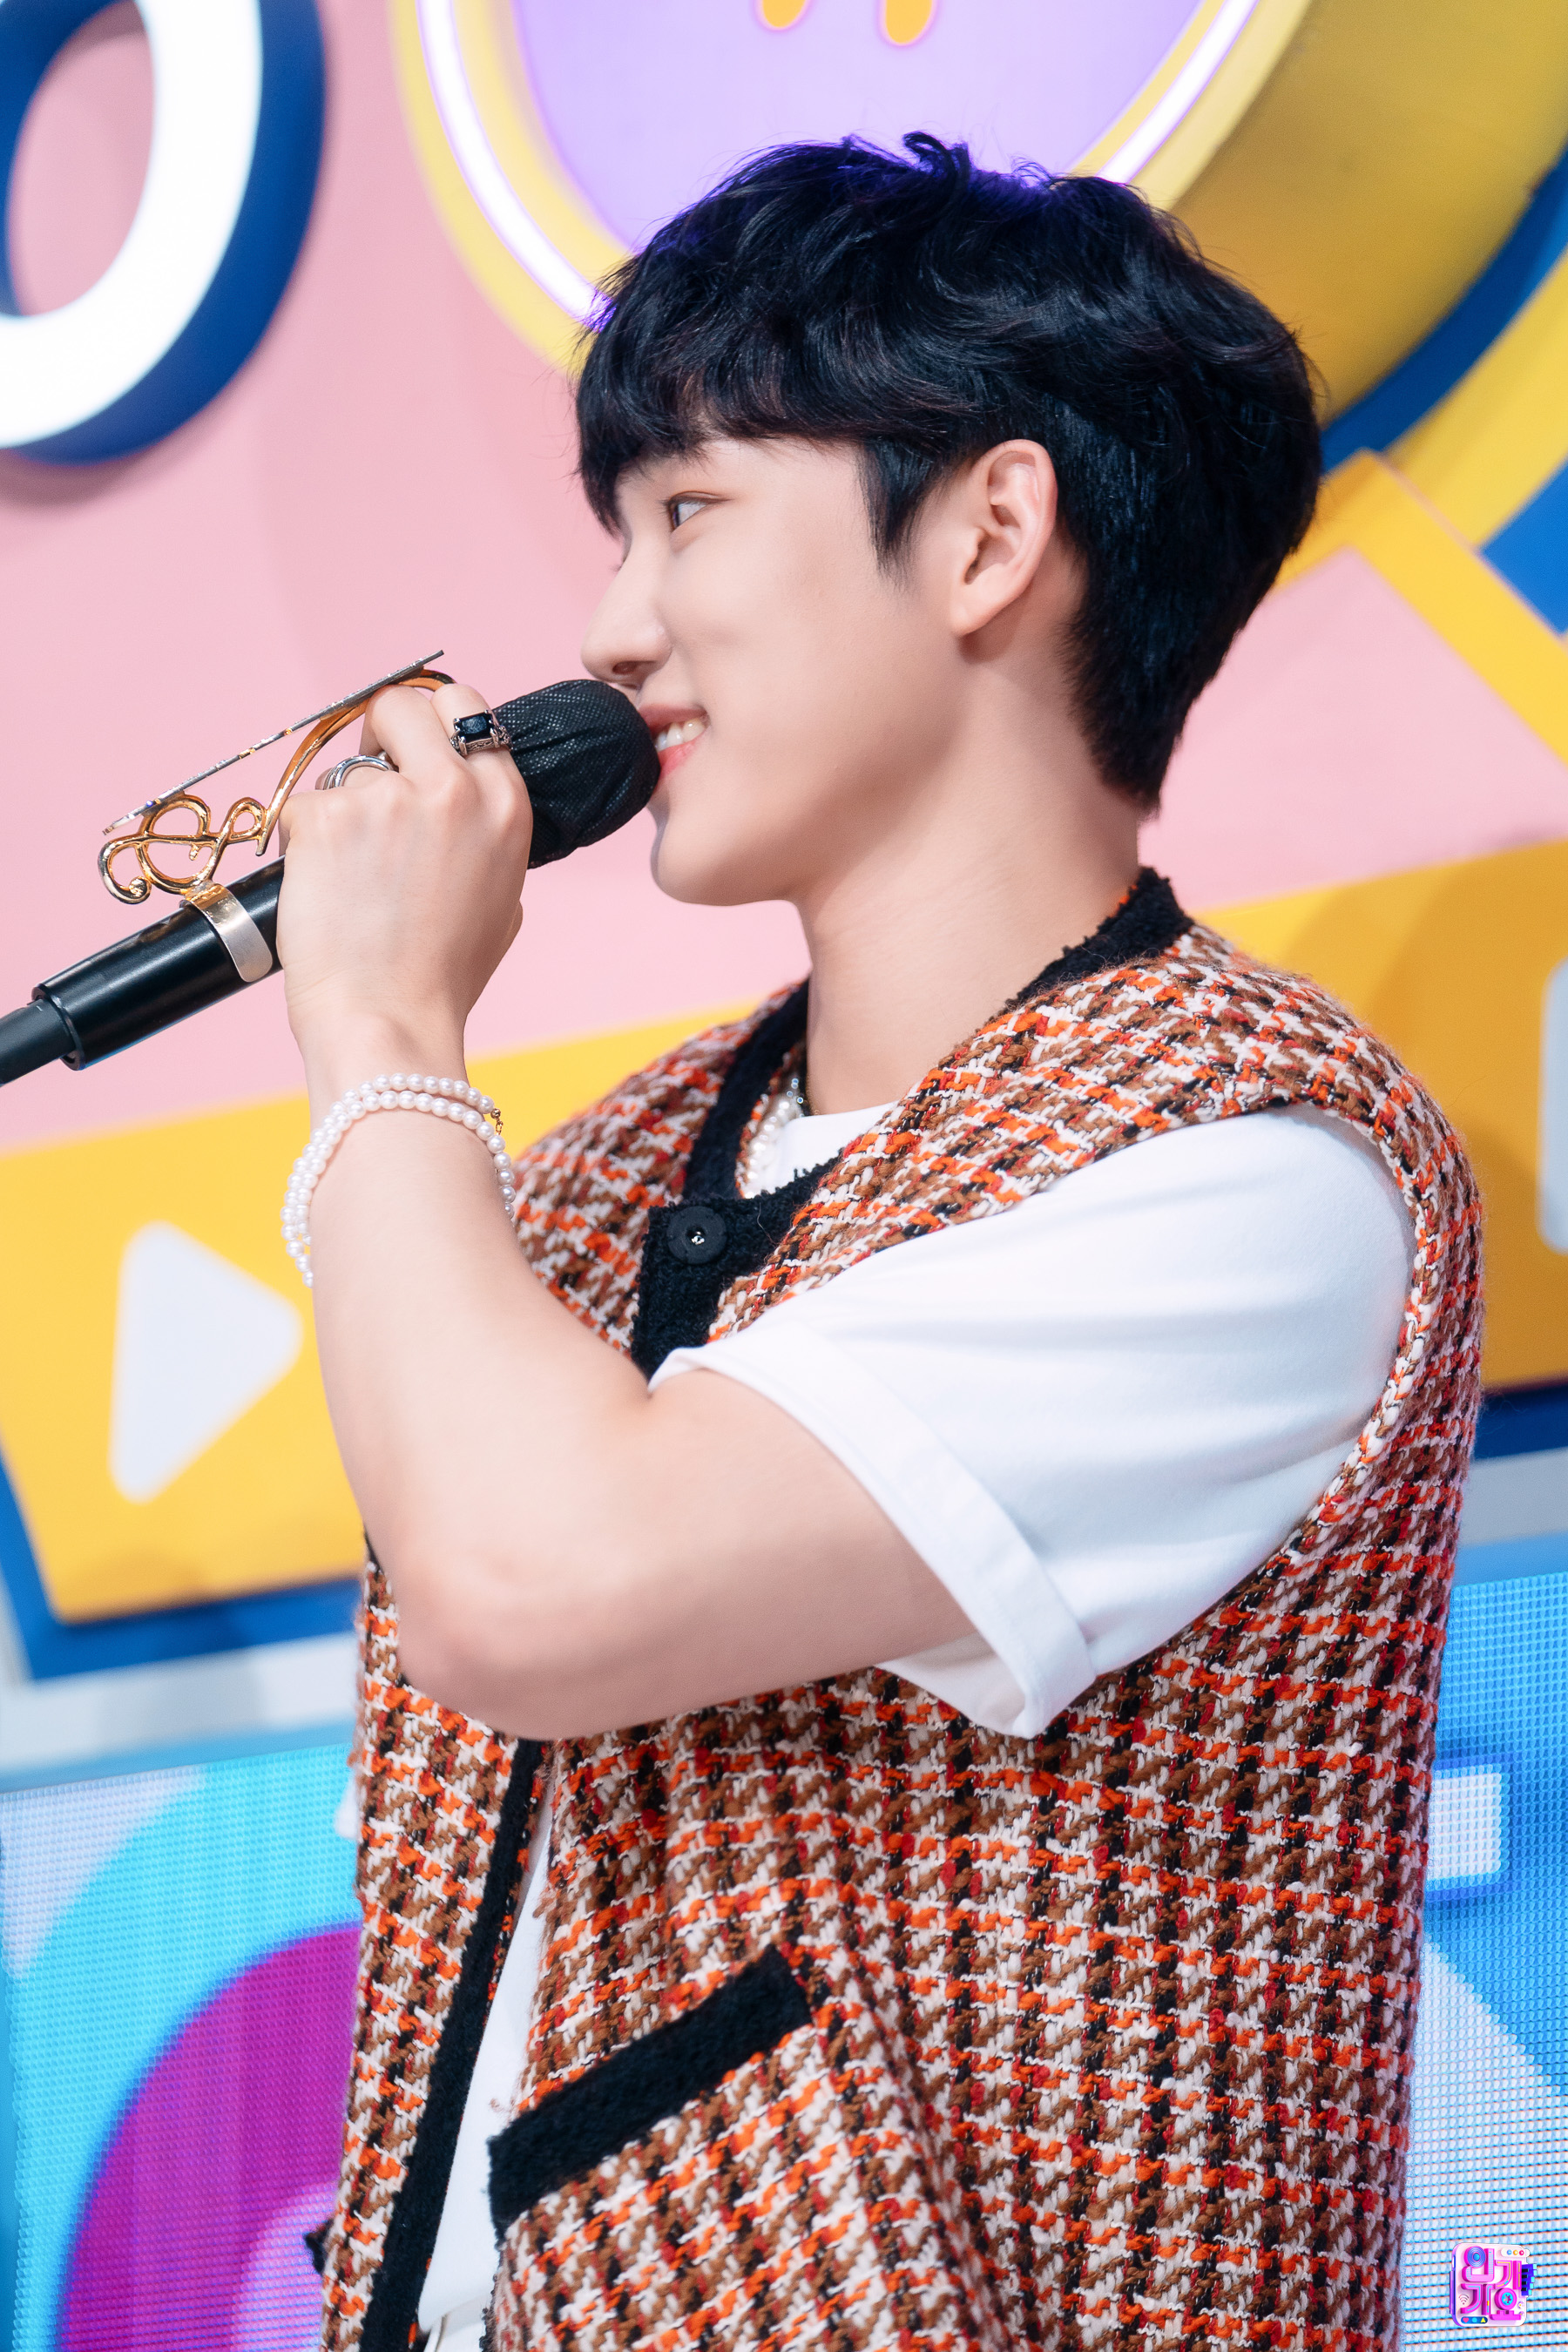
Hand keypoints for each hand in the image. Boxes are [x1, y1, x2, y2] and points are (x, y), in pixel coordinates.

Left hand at [277, 682, 531, 1098]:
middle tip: (366, 784)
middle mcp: (453, 788)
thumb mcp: (501, 895)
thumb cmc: (443, 975)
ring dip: (340, 813)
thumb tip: (455, 795)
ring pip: (344, 770)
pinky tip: (324, 892)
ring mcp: (386, 798)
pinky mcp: (326, 817)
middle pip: (401, 705)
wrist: (390, 1019)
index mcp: (505, 803)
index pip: (467, 707)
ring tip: (353, 882)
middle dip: (377, 735)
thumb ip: (485, 830)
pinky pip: (302, 808)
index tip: (408, 749)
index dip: (429, 725)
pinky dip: (302, 845)